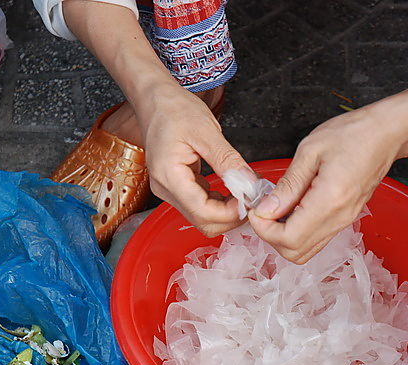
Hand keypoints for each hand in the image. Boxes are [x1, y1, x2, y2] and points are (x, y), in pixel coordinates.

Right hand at [62, 2, 250, 236]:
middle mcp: (165, 189)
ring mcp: (169, 190)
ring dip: (226, 212)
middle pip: (202, 222)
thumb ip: (227, 160)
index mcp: (169, 176)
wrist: (155, 100)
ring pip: (202, 217)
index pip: (202, 212)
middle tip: (252, 200)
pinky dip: (218, 202)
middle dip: (230, 217)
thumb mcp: (206, 131)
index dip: (230, 213)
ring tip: (245, 193)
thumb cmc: (174, 110)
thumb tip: (249, 184)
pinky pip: (199, 205)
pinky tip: (232, 190)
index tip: (250, 201)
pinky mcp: (176, 186)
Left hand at [248, 103, 404, 263]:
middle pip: (295, 252)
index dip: (264, 229)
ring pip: (305, 251)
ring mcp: (344, 222)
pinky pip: (316, 239)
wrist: (386, 134)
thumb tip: (266, 210)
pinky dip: (297, 231)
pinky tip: (291, 207)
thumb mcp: (310, 151)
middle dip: (270, 236)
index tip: (256, 209)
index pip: (289, 238)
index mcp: (330, 200)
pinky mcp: (344, 219)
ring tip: (276, 207)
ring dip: (283, 236)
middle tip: (263, 209)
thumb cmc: (353, 134)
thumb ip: (287, 185)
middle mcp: (339, 218)